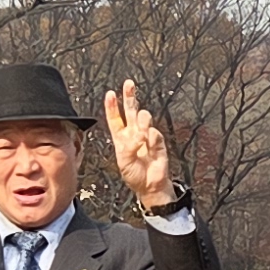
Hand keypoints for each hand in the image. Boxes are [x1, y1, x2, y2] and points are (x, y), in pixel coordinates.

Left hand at [104, 79, 174, 207]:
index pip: (115, 118)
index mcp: (121, 138)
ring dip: (142, 120)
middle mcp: (133, 133)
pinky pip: (155, 133)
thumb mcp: (124, 161)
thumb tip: (139, 134)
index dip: (112, 106)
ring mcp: (146, 136)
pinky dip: (152, 138)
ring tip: (142, 130)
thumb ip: (129, 146)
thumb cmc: (135, 175)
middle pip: (130, 110)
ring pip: (143, 117)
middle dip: (130, 96)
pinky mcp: (158, 141)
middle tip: (129, 84)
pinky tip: (150, 145)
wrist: (151, 185)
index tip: (110, 93)